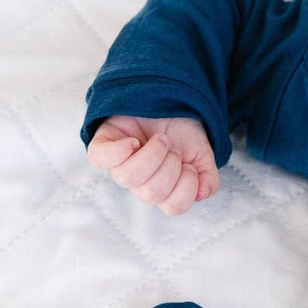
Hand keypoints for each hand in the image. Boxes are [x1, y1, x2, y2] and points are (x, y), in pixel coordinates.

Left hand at [87, 114, 220, 214]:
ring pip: (127, 178)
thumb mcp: (203, 155)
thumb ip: (208, 179)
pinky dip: (118, 150)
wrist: (170, 101)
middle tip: (174, 148)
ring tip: (161, 139)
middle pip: (150, 194)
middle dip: (170, 166)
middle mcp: (140, 182)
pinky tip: (134, 141)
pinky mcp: (103, 145)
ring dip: (151, 155)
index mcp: (163, 188)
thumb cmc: (182, 133)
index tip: (189, 164)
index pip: (173, 207)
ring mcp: (119, 164)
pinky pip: (99, 157)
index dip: (186, 187)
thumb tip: (200, 193)